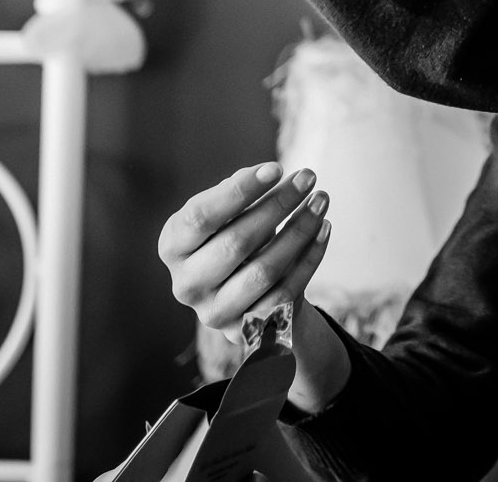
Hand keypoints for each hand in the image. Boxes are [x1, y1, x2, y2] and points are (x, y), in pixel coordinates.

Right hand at [160, 163, 331, 344]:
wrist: (244, 295)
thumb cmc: (233, 238)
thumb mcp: (225, 215)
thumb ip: (236, 192)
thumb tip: (262, 175)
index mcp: (173, 248)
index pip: (200, 218)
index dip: (239, 191)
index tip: (276, 168)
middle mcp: (186, 284)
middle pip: (235, 243)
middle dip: (277, 205)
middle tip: (308, 177)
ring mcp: (214, 312)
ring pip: (264, 271)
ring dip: (299, 231)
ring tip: (320, 200)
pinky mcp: (247, 330)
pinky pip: (286, 293)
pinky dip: (309, 258)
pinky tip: (324, 228)